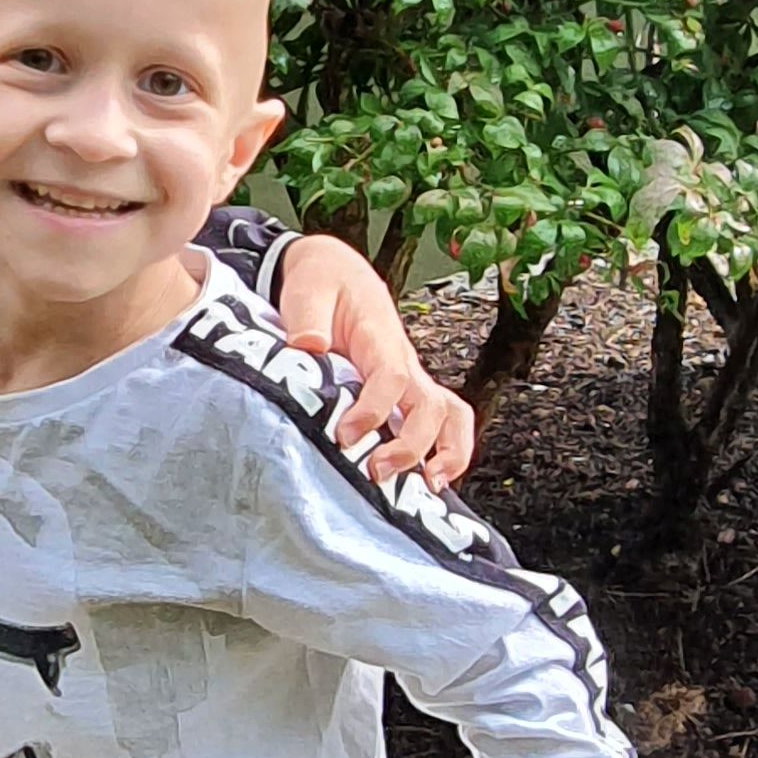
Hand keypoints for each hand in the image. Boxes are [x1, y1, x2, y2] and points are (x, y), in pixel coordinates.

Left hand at [273, 234, 476, 486]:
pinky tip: (432, 481)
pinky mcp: (408, 393)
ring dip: (448, 452)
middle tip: (377, 472)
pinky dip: (449, 451)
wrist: (337, 272)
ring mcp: (411, 379)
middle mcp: (403, 361)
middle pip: (427, 405)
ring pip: (449, 415)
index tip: (346, 435)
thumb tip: (309, 345)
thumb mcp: (308, 290)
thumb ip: (307, 318)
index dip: (373, 409)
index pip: (389, 375)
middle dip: (410, 445)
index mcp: (378, 337)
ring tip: (429, 486)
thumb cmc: (324, 283)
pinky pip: (445, 421)